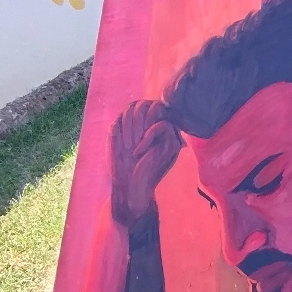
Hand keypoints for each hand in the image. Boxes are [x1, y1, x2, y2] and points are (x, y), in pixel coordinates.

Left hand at [110, 100, 181, 228]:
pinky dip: (146, 137)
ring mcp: (168, 135)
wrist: (129, 188)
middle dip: (130, 120)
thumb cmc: (122, 166)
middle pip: (145, 104)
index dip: (126, 115)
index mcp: (145, 127)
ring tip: (131, 146)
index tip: (118, 131)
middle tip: (126, 143)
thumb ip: (125, 121)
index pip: (138, 105)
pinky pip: (161, 125)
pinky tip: (139, 152)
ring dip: (138, 126)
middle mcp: (158, 128)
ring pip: (154, 108)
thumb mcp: (118, 139)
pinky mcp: (173, 144)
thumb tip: (134, 106)